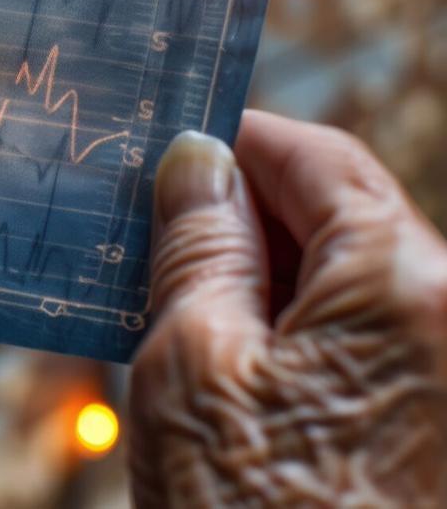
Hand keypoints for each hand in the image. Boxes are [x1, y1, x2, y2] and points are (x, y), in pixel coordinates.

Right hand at [130, 110, 446, 505]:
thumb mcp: (191, 367)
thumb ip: (196, 244)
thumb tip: (196, 160)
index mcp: (411, 283)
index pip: (316, 158)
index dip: (233, 143)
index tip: (169, 152)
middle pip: (344, 221)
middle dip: (245, 224)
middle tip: (152, 249)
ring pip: (355, 288)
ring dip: (268, 288)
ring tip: (185, 324)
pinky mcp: (443, 427)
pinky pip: (374, 348)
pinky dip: (303, 343)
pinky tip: (240, 376)